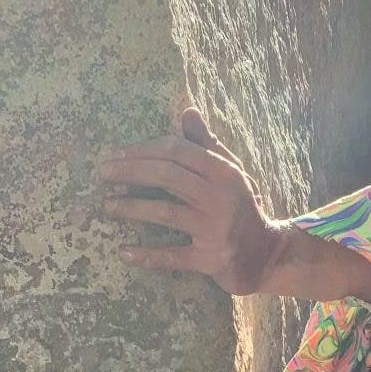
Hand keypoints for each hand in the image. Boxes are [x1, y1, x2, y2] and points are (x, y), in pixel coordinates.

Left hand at [97, 108, 278, 295]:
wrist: (269, 256)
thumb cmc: (243, 209)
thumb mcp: (231, 173)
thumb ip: (207, 144)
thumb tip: (188, 111)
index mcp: (224, 172)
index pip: (177, 150)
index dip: (142, 150)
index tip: (115, 155)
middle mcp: (221, 198)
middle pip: (167, 176)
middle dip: (129, 172)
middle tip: (102, 175)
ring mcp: (216, 230)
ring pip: (165, 212)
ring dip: (131, 208)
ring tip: (107, 206)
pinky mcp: (212, 261)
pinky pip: (173, 256)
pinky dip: (146, 255)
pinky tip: (124, 252)